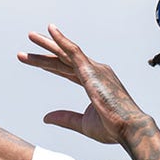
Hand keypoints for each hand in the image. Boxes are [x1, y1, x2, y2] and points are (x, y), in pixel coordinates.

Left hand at [18, 25, 151, 144]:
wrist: (129, 128)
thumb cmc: (113, 127)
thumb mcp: (83, 123)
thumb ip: (65, 118)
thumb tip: (46, 117)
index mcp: (94, 82)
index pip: (68, 71)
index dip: (51, 66)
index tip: (36, 62)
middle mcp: (95, 71)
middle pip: (64, 59)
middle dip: (45, 52)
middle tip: (30, 42)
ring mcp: (94, 69)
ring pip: (65, 53)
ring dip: (47, 44)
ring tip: (31, 36)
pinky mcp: (92, 70)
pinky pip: (74, 51)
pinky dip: (62, 40)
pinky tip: (50, 31)